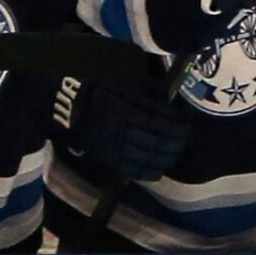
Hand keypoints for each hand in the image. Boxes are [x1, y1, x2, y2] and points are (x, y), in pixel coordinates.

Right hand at [51, 70, 192, 183]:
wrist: (67, 105)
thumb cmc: (101, 89)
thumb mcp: (125, 82)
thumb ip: (150, 90)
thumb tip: (174, 99)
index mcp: (125, 108)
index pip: (161, 121)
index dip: (179, 124)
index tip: (187, 122)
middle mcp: (120, 128)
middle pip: (158, 141)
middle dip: (177, 142)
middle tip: (185, 138)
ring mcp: (114, 145)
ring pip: (149, 157)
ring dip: (168, 157)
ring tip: (176, 152)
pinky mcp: (107, 158)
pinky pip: (132, 170)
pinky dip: (150, 172)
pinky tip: (160, 169)